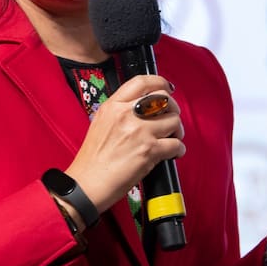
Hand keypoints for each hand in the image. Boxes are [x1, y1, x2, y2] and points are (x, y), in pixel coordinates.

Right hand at [64, 75, 183, 212]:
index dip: (160, 82)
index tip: (167, 88)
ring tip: (172, 138)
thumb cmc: (92, 160)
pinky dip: (179, 149)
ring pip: (174, 120)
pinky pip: (176, 144)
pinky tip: (173, 153)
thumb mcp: (100, 124)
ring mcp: (140, 131)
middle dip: (173, 108)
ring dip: (177, 130)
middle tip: (171, 118)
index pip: (142, 82)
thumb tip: (142, 108)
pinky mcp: (149, 150)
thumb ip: (120, 112)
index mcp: (113, 106)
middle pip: (163, 98)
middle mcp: (127, 114)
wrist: (87, 183)